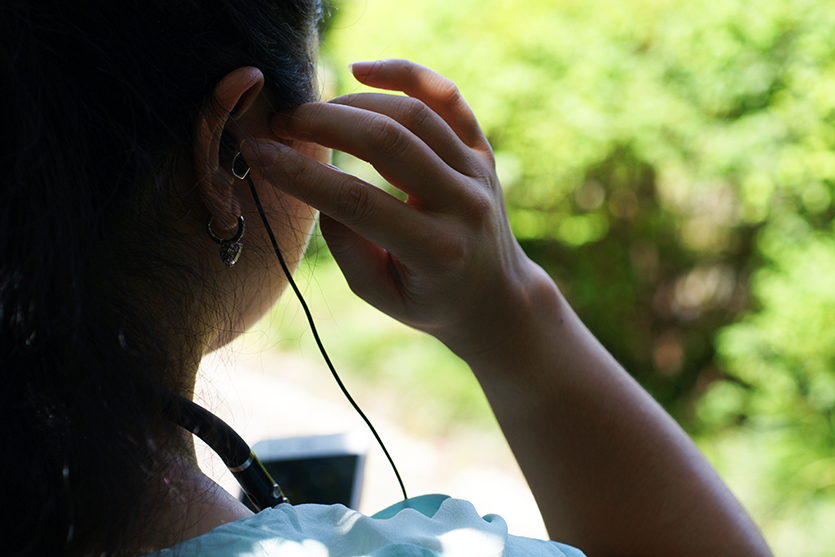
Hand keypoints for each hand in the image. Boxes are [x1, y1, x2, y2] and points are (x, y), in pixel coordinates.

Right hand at [244, 59, 543, 356]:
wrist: (494, 294)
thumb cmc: (428, 298)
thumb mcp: (380, 294)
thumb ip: (347, 246)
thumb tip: (318, 188)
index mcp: (436, 250)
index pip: (357, 202)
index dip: (301, 174)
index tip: (258, 152)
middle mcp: (463, 205)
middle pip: (388, 142)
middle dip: (324, 124)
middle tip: (282, 122)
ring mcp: (478, 172)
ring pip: (414, 114)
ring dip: (353, 103)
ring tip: (311, 111)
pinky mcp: (482, 151)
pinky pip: (448, 97)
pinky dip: (406, 75)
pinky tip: (362, 71)